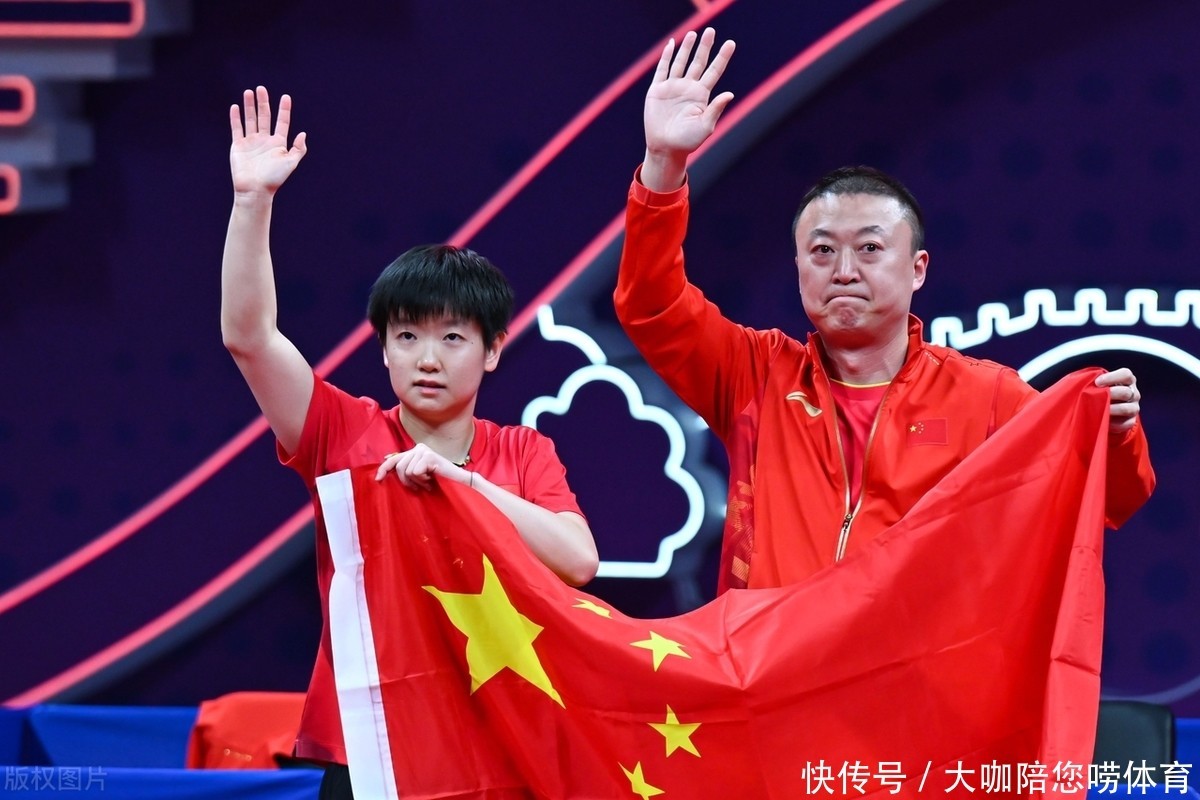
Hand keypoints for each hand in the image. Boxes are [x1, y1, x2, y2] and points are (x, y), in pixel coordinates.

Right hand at [228, 86, 306, 196]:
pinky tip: (236, 107)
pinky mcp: (239, 145)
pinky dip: (236, 118)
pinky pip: (237, 128)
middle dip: (263, 102)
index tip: (286, 97)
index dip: (284, 110)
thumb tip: (303, 134)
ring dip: (249, 106)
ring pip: (250, 119)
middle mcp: (265, 140)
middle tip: (261, 88)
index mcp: (278, 143)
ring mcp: (251, 142)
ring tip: (249, 92)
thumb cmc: (274, 178)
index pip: (282, 122)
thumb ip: (298, 149)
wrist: (255, 189)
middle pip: (264, 116)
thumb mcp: (291, 163)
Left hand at [375, 444, 470, 490]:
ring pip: (406, 471)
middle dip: (407, 481)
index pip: (394, 458)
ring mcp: (424, 450)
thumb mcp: (419, 475)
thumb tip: (386, 461)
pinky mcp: (429, 456)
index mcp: (415, 451)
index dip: (384, 469)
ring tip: (429, 482)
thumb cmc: (440, 482)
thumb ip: (405, 469)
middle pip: (399, 467)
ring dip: (417, 481)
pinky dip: (423, 480)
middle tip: (421, 486)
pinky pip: (415, 472)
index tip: (378, 480)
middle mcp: (418, 448)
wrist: (459, 484)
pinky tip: (433, 479)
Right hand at [641, 27, 734, 190]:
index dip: (722, 57)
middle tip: (711, 30)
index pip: (714, 71)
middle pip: (699, 62)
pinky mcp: (657, 90)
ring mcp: (673, 88)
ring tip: (694, 33)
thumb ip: (716, 109)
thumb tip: (730, 93)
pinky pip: (663, 70)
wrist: (665, 149)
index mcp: (702, 95)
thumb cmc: (687, 142)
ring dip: (687, 48)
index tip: (731, 43)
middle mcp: (688, 88)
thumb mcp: (705, 126)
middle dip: (705, 47)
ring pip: (681, 62)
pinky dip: (666, 57)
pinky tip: (671, 44)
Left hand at [1095, 368, 1140, 433]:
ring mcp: (1134, 407)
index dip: (1112, 377)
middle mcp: (1133, 393)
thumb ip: (1093, 380)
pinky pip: (1125, 423)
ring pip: (1128, 409)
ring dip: (1113, 409)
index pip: (1126, 374)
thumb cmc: (1099, 392)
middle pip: (1126, 392)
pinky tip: (1103, 421)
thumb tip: (1082, 381)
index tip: (1097, 382)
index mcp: (1127, 380)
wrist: (1105, 410)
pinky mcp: (1131, 421)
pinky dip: (1114, 424)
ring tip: (1099, 409)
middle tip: (1097, 395)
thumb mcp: (1097, 384)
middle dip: (1111, 393)